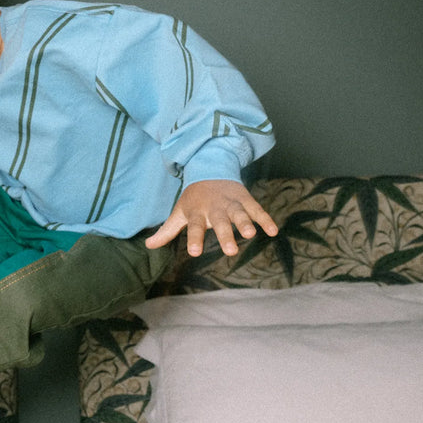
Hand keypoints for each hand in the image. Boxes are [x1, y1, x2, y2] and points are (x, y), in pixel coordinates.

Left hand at [145, 179, 277, 256]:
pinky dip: (265, 219)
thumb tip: (148, 246)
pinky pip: (257, 209)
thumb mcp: (179, 212)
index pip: (194, 227)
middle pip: (220, 221)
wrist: (210, 170)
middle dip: (225, 234)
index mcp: (197, 212)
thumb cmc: (194, 199)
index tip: (194, 252)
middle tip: (230, 251)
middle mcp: (215, 207)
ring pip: (239, 213)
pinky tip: (273, 232)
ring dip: (245, 223)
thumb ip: (167, 231)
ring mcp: (231, 202)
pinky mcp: (246, 199)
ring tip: (249, 235)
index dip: (194, 239)